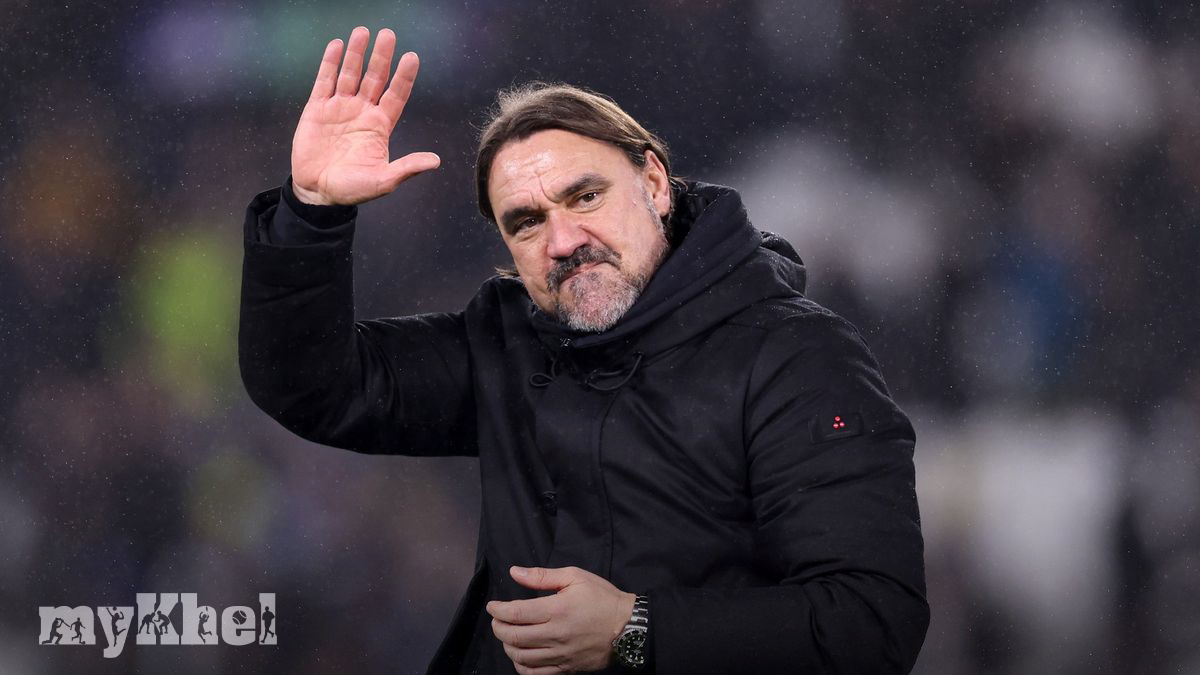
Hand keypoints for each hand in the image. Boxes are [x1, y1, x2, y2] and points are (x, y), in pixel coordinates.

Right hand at [291, 26, 440, 205]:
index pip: (395, 95)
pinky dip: (330, 63)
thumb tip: (435, 161)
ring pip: (350, 74)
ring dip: (356, 53)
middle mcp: (362, 111)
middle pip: (374, 78)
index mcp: (380, 125)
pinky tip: (337, 46)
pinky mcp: (317, 109)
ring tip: (362, 32)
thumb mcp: (383, 181)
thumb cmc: (352, 189)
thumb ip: (407, 168)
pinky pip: (324, 81)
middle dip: (382, 57)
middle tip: (388, 35)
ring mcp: (339, 107)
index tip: (412, 57)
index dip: (403, 77)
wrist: (318, 193)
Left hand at [487, 566, 635, 673]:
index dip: (498, 610)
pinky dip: (521, 667)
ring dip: (507, 647)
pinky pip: (536, 674)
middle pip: (514, 637)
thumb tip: (516, 572)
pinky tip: (520, 657)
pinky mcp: (566, 668)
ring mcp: (560, 654)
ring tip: (508, 636)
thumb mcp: (575, 577)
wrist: (628, 626)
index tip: (493, 606)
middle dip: (498, 628)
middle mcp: (556, 634)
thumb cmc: (602, 598)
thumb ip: (543, 576)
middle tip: (497, 620)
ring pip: (521, 657)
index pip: (516, 613)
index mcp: (557, 609)